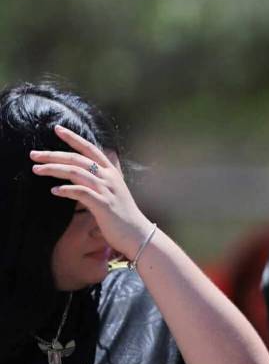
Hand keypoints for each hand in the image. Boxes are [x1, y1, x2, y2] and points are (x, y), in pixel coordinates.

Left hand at [31, 125, 154, 257]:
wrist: (138, 235)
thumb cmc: (122, 215)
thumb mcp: (114, 191)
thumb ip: (101, 178)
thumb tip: (84, 170)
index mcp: (111, 172)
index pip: (90, 149)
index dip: (73, 138)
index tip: (57, 128)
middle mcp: (109, 178)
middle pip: (77, 159)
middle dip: (53, 154)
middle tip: (33, 154)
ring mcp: (107, 190)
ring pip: (76, 172)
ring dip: (54, 169)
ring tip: (37, 170)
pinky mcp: (103, 205)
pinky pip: (80, 193)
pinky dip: (65, 190)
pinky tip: (54, 190)